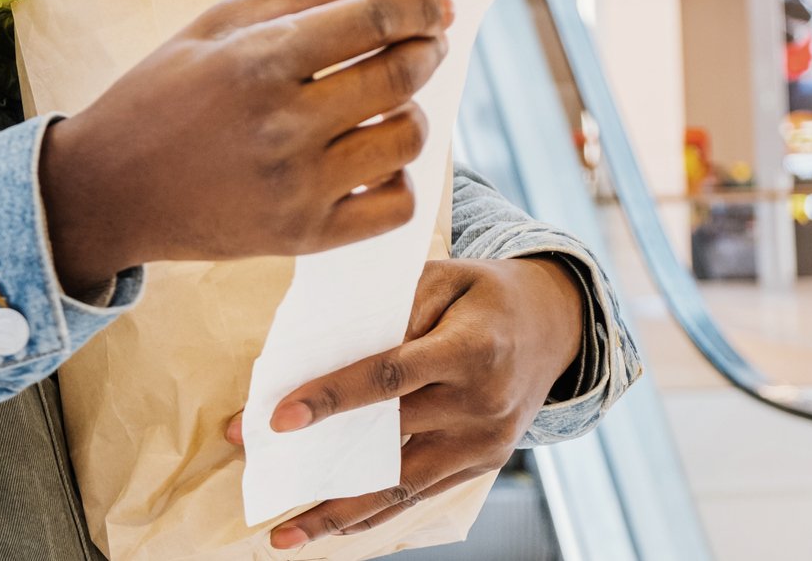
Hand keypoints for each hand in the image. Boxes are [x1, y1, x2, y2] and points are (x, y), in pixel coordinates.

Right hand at [40, 0, 449, 293]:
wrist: (108, 190)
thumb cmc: (159, 94)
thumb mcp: (211, 26)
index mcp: (256, 62)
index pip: (371, 22)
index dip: (417, 6)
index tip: (436, 4)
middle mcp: (282, 125)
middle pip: (398, 78)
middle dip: (426, 50)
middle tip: (425, 43)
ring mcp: (297, 187)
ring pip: (405, 140)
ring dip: (411, 111)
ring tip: (387, 103)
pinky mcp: (304, 237)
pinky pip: (394, 205)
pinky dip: (397, 175)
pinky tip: (372, 157)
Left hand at [227, 257, 586, 547]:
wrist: (555, 326)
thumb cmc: (482, 294)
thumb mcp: (444, 276)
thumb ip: (393, 307)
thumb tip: (330, 346)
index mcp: (470, 348)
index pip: (389, 376)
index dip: (332, 397)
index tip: (279, 418)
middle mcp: (479, 403)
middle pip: (386, 439)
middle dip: (317, 457)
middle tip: (257, 468)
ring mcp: (483, 442)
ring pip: (401, 485)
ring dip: (340, 514)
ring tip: (286, 535)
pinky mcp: (483, 465)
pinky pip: (421, 495)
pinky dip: (375, 514)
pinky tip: (332, 527)